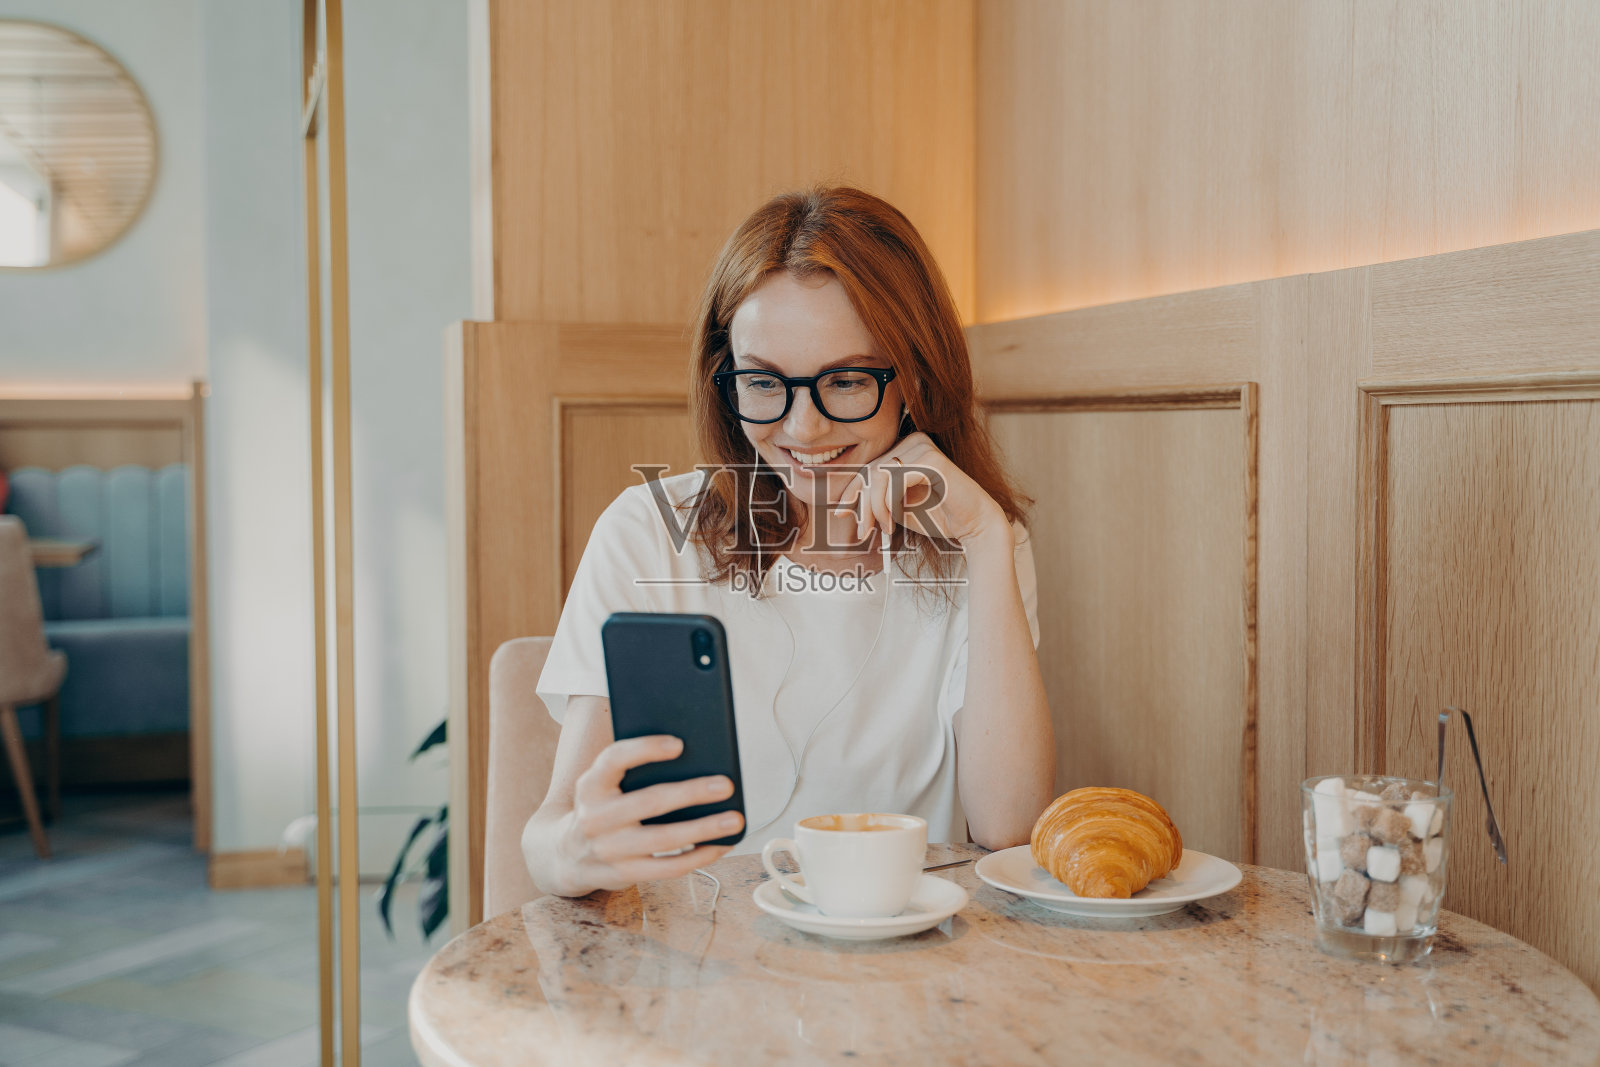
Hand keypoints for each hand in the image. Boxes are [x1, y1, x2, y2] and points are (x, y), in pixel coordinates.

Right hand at [556, 734, 743, 890]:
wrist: (563, 855)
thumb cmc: (601, 808)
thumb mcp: (603, 785)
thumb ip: (633, 771)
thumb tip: (693, 758)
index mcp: (590, 785)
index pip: (614, 759)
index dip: (645, 749)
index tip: (679, 744)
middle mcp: (595, 817)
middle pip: (649, 801)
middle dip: (691, 792)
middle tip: (725, 784)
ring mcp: (608, 850)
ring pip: (663, 839)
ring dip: (703, 829)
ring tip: (734, 819)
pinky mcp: (622, 875)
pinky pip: (667, 868)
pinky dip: (698, 856)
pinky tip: (720, 845)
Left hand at [842, 432, 1007, 547]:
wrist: (973, 525)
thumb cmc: (938, 516)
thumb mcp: (897, 509)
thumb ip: (874, 502)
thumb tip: (842, 508)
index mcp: (906, 448)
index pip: (868, 467)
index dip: (851, 492)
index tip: (841, 514)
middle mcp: (914, 441)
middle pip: (870, 471)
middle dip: (863, 506)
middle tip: (865, 532)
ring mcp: (923, 448)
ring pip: (879, 475)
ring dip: (875, 507)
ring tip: (885, 528)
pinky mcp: (932, 460)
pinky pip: (896, 479)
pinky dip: (889, 503)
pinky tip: (895, 522)